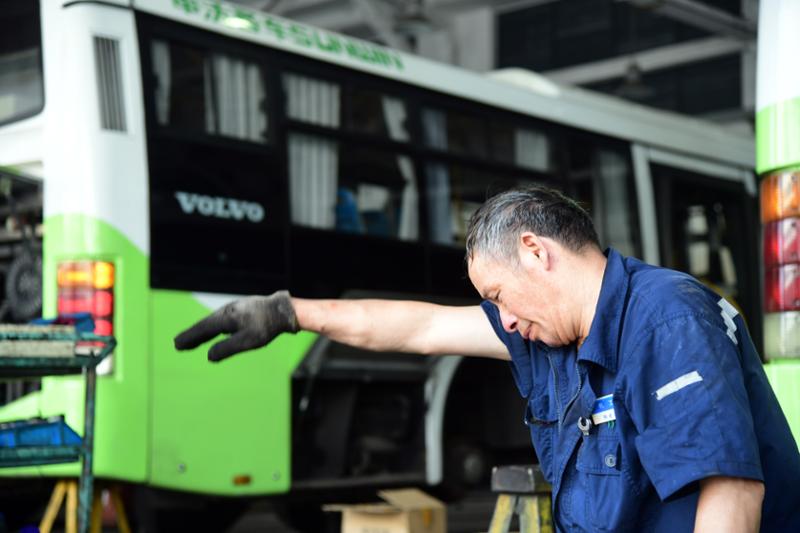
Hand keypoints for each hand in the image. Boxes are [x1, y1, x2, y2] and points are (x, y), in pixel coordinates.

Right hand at [173, 291, 298, 361]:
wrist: (283, 310)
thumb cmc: (267, 327)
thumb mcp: (248, 341)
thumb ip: (227, 348)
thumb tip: (209, 356)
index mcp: (226, 317)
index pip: (203, 329)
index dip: (190, 338)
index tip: (177, 344)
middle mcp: (226, 311)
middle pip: (205, 325)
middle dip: (192, 335)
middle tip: (178, 345)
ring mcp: (234, 309)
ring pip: (213, 322)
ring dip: (202, 332)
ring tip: (192, 341)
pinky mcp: (241, 310)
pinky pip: (222, 320)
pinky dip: (213, 327)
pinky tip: (214, 332)